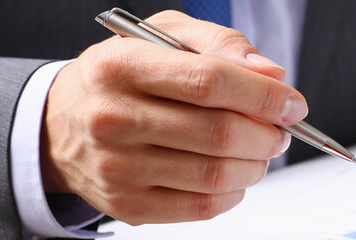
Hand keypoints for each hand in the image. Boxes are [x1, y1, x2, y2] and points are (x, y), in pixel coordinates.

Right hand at [39, 11, 306, 224]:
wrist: (61, 124)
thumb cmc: (124, 76)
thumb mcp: (163, 36)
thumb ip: (221, 45)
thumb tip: (272, 76)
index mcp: (121, 66)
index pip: (209, 82)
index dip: (263, 96)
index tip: (293, 104)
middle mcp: (111, 117)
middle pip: (219, 134)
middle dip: (268, 135)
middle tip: (280, 130)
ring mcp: (117, 167)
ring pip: (215, 175)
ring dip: (256, 165)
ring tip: (260, 150)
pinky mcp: (127, 204)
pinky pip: (201, 207)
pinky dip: (234, 192)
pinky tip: (233, 174)